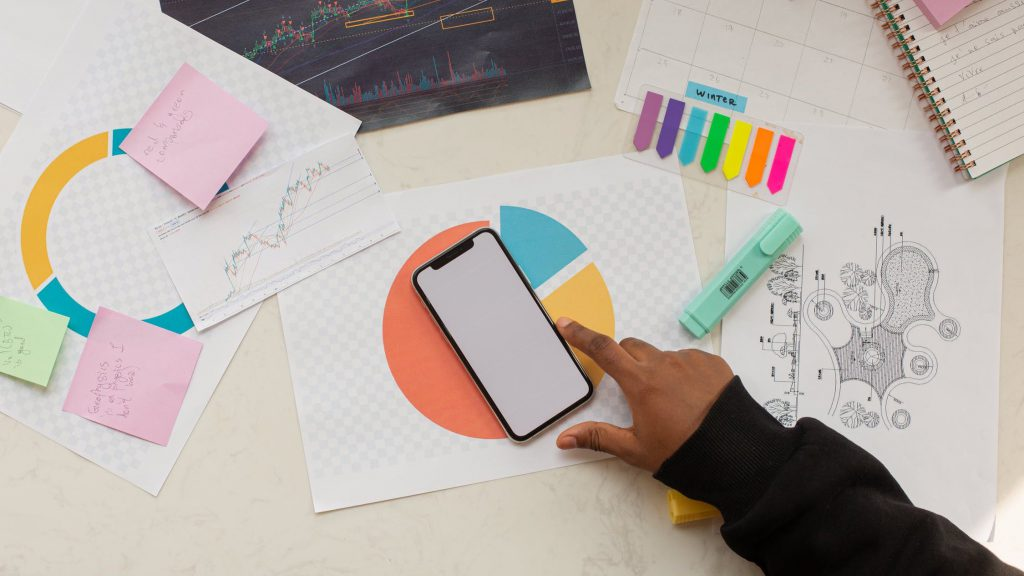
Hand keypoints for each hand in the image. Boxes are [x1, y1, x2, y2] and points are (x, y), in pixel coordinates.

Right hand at [555, 317, 733, 471]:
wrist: (734, 452)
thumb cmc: (684, 451)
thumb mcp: (636, 448)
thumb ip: (598, 437)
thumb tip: (565, 439)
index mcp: (640, 382)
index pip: (603, 350)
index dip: (581, 335)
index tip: (566, 324)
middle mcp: (663, 364)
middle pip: (631, 347)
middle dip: (624, 359)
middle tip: (630, 385)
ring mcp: (689, 361)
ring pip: (662, 356)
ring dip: (657, 370)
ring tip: (671, 402)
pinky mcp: (712, 363)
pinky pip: (689, 360)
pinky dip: (684, 374)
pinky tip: (692, 398)